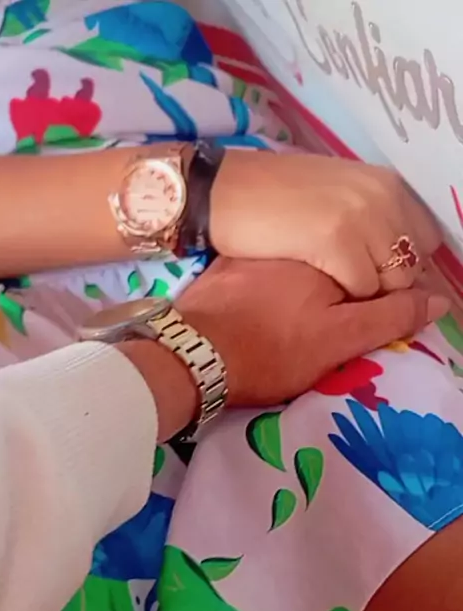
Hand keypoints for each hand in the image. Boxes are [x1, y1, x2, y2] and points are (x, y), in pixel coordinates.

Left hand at [176, 257, 448, 407]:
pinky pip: (277, 264)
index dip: (389, 290)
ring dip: (325, 278)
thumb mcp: (337, 341)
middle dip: (359, 279)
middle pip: (347, 254)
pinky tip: (278, 305)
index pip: (381, 262)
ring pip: (312, 258)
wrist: (189, 354)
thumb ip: (388, 318)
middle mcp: (301, 240)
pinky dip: (287, 280)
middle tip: (344, 320)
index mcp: (332, 253)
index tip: (381, 316)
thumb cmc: (270, 351)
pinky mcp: (235, 262)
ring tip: (312, 315)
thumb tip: (438, 300)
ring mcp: (265, 249)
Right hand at [210, 152, 440, 298]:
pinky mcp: (338, 239)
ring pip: (392, 281)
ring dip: (367, 293)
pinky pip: (363, 288)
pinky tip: (317, 286)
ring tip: (332, 288)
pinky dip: (345, 297)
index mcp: (384, 183)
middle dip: (390, 282)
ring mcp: (362, 216)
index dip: (403, 263)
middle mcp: (382, 196)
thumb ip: (368, 214)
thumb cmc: (269, 198)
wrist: (223, 192)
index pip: (426, 237)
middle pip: (413, 263)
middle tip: (351, 287)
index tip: (377, 274)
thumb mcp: (332, 193)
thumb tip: (392, 247)